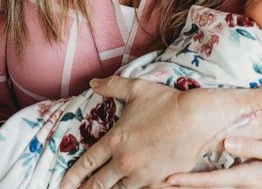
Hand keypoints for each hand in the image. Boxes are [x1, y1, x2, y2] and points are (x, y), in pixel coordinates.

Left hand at [60, 77, 235, 188]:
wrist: (198, 119)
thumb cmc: (167, 102)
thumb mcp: (137, 89)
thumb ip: (112, 86)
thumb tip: (92, 83)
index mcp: (115, 140)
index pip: (86, 163)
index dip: (72, 176)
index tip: (63, 185)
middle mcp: (124, 161)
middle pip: (98, 184)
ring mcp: (142, 175)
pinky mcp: (159, 183)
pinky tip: (133, 188)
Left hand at [166, 137, 261, 188]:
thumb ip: (250, 147)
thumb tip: (226, 142)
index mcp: (245, 178)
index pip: (210, 181)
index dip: (188, 181)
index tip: (168, 179)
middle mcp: (243, 188)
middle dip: (186, 187)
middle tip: (162, 183)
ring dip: (197, 186)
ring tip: (175, 183)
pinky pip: (227, 188)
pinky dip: (212, 185)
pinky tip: (202, 181)